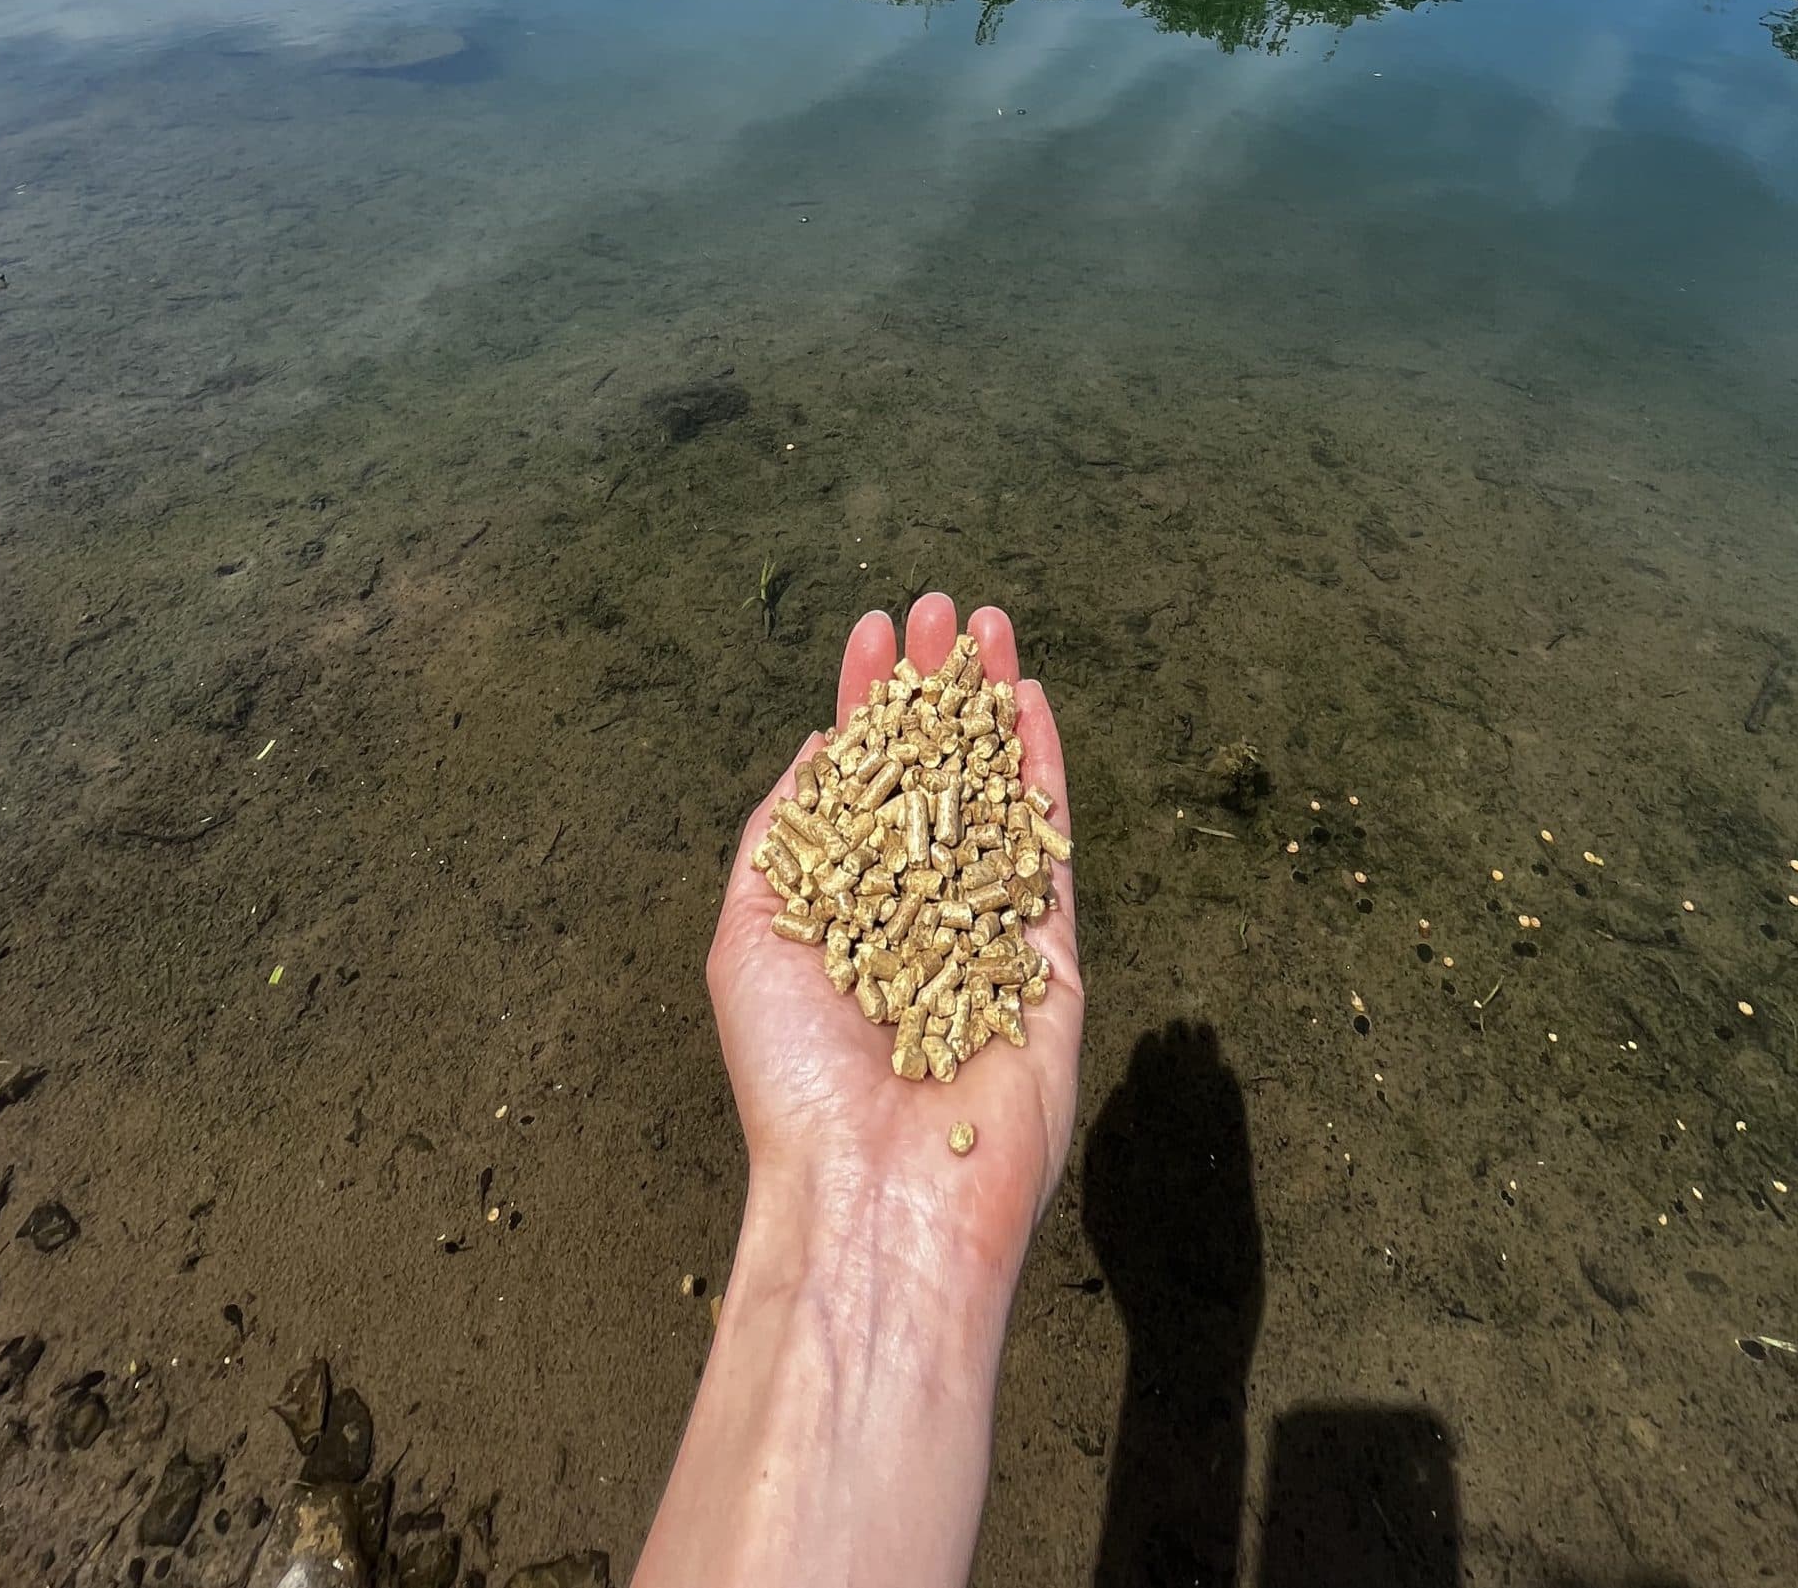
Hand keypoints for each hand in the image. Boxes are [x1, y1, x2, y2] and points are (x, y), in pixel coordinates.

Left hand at [706, 591, 1083, 1294]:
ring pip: (993, 788)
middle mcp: (913, 908)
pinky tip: (1032, 700)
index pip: (859, 783)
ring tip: (985, 622)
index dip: (867, 703)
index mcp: (840, 909)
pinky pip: (1047, 843)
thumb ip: (786, 832)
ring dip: (991, 703)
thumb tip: (825, 750)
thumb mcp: (749, 929)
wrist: (878, 1190)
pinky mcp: (1048, 953)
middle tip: (937, 606)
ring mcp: (983, 924)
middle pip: (931, 770)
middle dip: (933, 686)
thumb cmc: (793, 1075)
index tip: (872, 630)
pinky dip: (1041, 767)